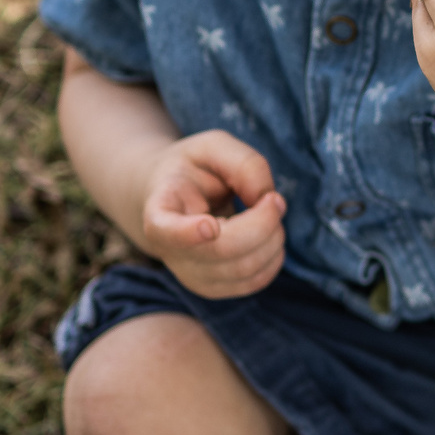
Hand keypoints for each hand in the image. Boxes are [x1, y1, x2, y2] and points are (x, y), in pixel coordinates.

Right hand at [137, 130, 287, 297]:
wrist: (173, 197)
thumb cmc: (194, 168)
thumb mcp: (214, 146)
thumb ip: (244, 163)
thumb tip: (265, 199)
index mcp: (160, 211)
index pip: (167, 231)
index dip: (188, 234)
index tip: (210, 225)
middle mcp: (170, 251)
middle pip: (225, 251)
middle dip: (264, 223)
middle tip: (274, 198)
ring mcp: (190, 275)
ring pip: (244, 270)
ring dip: (273, 239)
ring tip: (269, 213)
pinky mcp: (212, 288)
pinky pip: (254, 282)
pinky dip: (274, 258)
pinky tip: (269, 236)